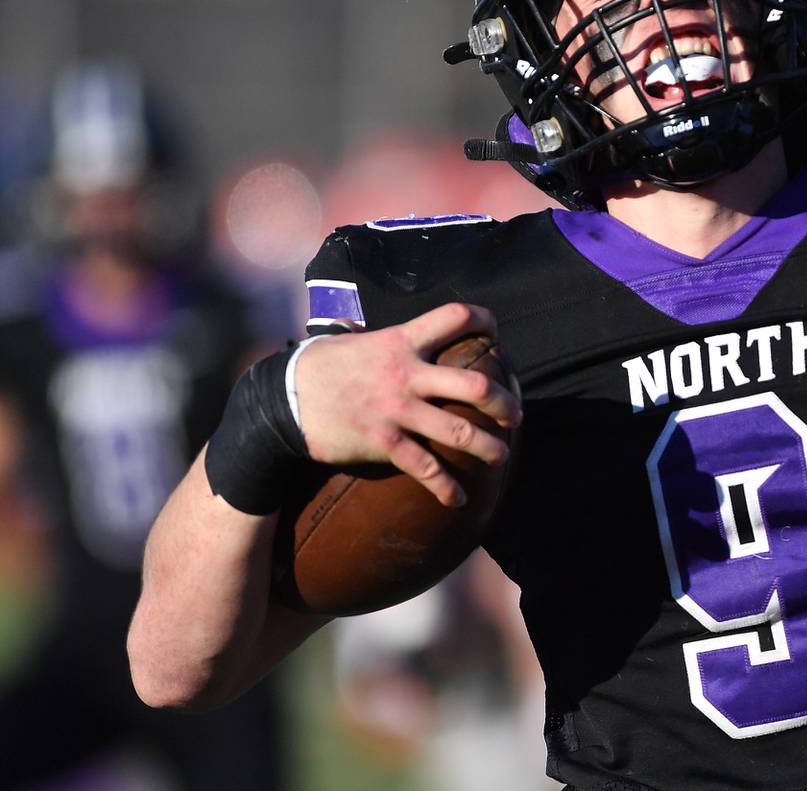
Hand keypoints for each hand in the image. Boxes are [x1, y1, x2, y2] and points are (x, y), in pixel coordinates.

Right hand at [293, 303, 522, 506]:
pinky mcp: (384, 442)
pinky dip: (446, 486)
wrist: (281, 402)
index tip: (496, 332)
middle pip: (474, 384)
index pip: (453, 317)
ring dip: (488, 447)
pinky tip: (458, 499)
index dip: (483, 320)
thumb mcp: (350, 341)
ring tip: (501, 456)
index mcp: (401, 341)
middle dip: (503, 402)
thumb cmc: (317, 369)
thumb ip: (377, 338)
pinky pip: (425, 467)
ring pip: (459, 430)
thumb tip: (373, 327)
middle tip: (515, 414)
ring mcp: (397, 410)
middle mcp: (406, 373)